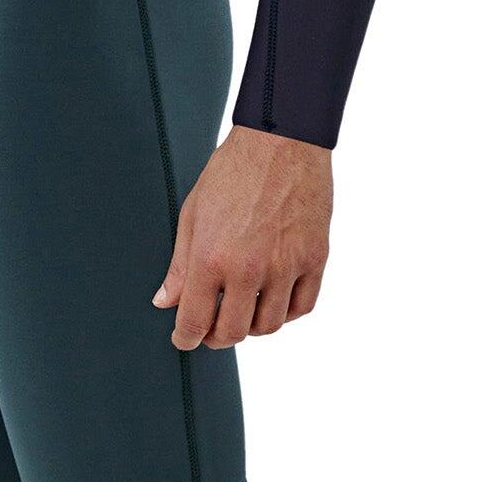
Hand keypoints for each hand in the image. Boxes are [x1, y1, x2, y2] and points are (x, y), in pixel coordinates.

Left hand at [153, 128, 331, 349]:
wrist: (282, 141)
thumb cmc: (233, 171)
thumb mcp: (193, 214)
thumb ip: (180, 265)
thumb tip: (166, 302)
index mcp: (212, 258)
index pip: (195, 322)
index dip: (185, 339)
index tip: (184, 341)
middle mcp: (249, 269)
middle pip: (233, 333)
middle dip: (216, 338)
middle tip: (211, 330)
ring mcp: (286, 266)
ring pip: (269, 326)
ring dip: (252, 327)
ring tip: (242, 311)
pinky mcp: (315, 258)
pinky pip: (301, 307)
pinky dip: (285, 313)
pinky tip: (273, 301)